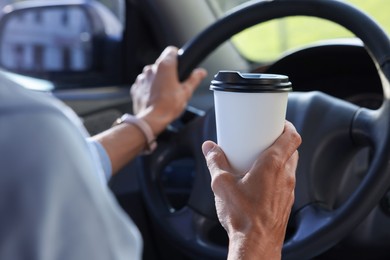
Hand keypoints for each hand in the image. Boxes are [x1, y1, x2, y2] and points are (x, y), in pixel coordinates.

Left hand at [131, 46, 206, 135]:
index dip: (177, 57)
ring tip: (165, 94)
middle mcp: (151, 69)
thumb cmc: (167, 107)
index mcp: (165, 66)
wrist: (150, 120)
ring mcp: (142, 78)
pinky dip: (150, 89)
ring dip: (158, 81)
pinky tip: (156, 98)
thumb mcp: (186, 93)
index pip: (171, 50)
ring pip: (153, 74)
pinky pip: (145, 84)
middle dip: (168, 72)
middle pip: (162, 64)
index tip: (180, 65)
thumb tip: (201, 73)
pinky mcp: (136, 87)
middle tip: (175, 85)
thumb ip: (194, 79)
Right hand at [202, 121, 300, 258]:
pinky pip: (285, 182)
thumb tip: (210, 148)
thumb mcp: (222, 184)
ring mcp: (288, 190)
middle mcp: (285, 176)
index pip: (292, 137)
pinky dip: (276, 177)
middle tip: (263, 140)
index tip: (278, 122)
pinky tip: (259, 183)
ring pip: (289, 167)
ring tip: (258, 161)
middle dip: (279, 142)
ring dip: (278, 160)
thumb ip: (215, 162)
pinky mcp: (285, 203)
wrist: (256, 245)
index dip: (288, 126)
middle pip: (291, 150)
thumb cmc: (243, 216)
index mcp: (273, 165)